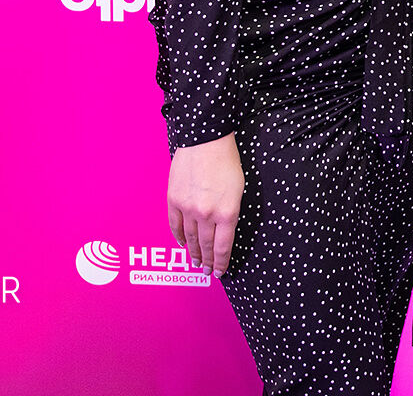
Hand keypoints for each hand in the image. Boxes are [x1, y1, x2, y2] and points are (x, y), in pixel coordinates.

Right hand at [167, 133, 243, 277]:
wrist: (206, 140)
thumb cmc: (227, 161)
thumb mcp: (239, 190)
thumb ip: (231, 213)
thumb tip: (225, 230)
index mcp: (227, 212)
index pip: (223, 247)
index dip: (221, 263)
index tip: (220, 272)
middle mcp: (206, 214)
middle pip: (206, 246)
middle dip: (208, 261)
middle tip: (208, 271)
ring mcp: (188, 208)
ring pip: (189, 239)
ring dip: (193, 252)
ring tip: (196, 261)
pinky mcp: (174, 200)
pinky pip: (175, 225)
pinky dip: (178, 237)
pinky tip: (182, 244)